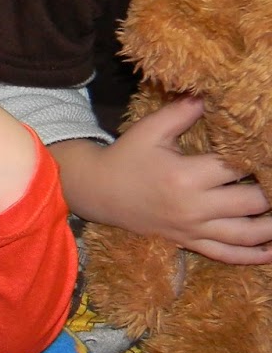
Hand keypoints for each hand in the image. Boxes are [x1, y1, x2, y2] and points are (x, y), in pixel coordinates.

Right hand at [53, 98, 271, 263]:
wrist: (98, 192)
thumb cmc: (126, 157)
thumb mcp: (149, 130)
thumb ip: (181, 112)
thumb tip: (209, 96)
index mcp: (185, 176)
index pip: (236, 167)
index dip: (259, 159)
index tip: (267, 152)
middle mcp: (193, 206)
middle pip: (252, 202)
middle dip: (271, 191)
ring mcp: (192, 229)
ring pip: (246, 234)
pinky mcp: (188, 242)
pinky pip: (225, 255)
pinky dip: (252, 256)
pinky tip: (271, 251)